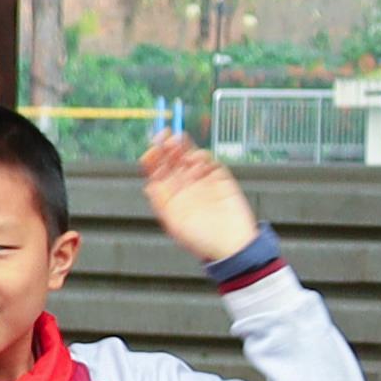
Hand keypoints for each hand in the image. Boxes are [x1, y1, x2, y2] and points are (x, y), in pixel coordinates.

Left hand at [137, 131, 256, 262]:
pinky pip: (210, 163)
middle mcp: (184, 185)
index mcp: (169, 195)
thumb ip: (161, 202)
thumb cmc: (201, 239)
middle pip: (172, 160)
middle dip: (166, 147)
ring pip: (190, 158)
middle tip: (163, 136)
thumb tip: (149, 184)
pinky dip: (202, 157)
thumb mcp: (174, 222)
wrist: (231, 244)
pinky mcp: (220, 178)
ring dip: (182, 148)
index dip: (153, 159)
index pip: (157, 171)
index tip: (150, 151)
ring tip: (176, 141)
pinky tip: (195, 157)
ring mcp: (202, 180)